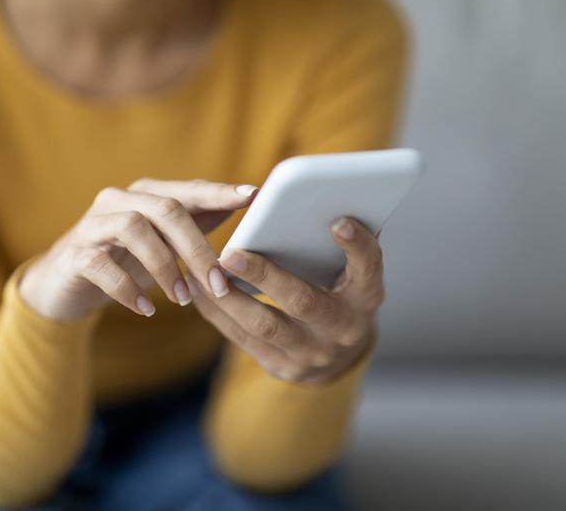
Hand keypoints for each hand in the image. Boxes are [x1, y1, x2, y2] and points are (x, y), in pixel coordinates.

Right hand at [19, 179, 257, 320]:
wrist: (63, 287)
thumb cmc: (123, 260)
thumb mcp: (163, 243)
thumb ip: (197, 223)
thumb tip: (245, 207)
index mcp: (146, 195)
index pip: (188, 189)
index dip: (219, 193)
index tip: (251, 197)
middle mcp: (119, 201)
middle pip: (166, 209)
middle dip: (196, 248)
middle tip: (218, 284)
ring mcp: (92, 225)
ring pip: (133, 228)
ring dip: (164, 266)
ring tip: (182, 300)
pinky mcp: (72, 254)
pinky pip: (99, 263)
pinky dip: (126, 288)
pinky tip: (145, 308)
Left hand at [187, 217, 383, 383]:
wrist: (339, 356)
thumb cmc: (342, 295)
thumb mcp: (353, 275)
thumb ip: (343, 245)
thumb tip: (327, 199)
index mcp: (365, 299)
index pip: (368, 271)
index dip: (358, 247)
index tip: (338, 221)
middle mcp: (342, 329)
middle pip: (304, 302)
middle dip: (266, 277)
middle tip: (231, 254)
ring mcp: (311, 354)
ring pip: (264, 325)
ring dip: (228, 297)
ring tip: (202, 269)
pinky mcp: (282, 366)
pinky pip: (242, 339)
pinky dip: (217, 312)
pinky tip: (197, 288)